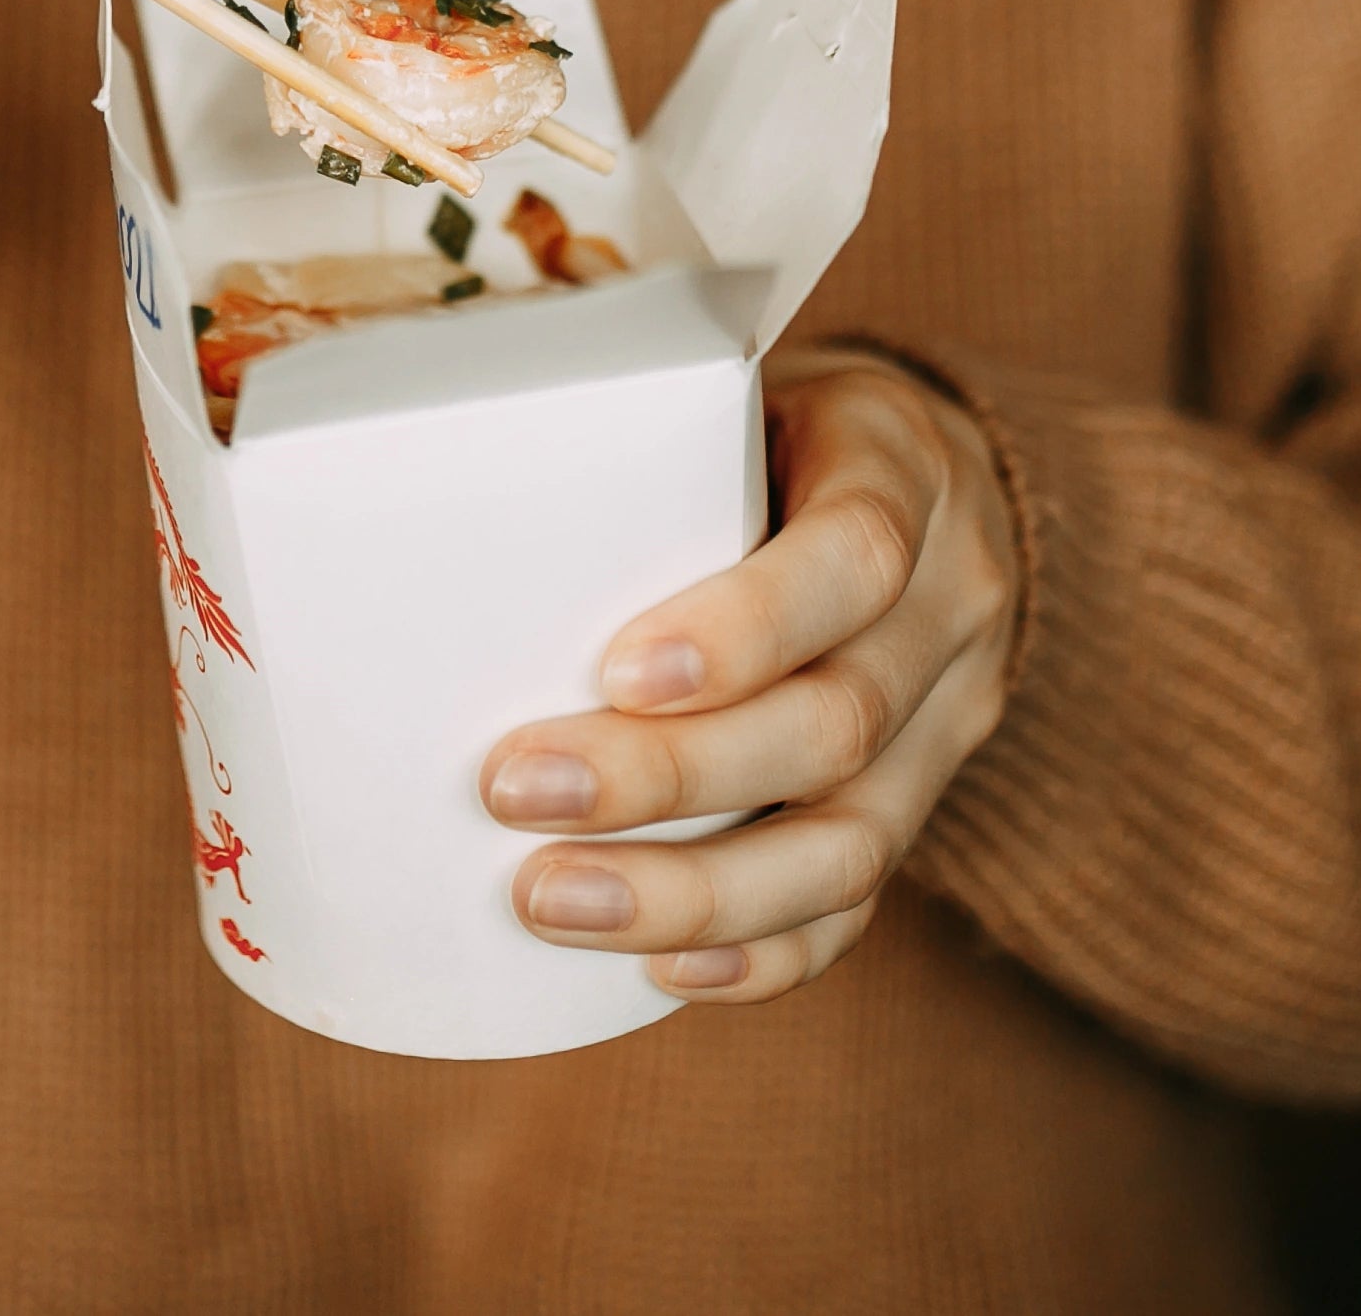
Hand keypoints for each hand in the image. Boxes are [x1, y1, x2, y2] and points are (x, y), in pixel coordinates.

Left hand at [480, 350, 1019, 1003]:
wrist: (936, 485)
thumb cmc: (777, 426)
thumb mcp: (738, 387)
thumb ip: (634, 438)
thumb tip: (407, 482)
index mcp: (905, 471)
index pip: (856, 557)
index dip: (744, 628)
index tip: (614, 669)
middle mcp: (954, 607)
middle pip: (836, 720)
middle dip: (669, 778)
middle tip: (511, 789)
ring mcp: (949, 724)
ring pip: (852, 844)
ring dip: (695, 893)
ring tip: (550, 903)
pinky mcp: (923, 806)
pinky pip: (859, 910)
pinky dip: (762, 956)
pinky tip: (658, 973)